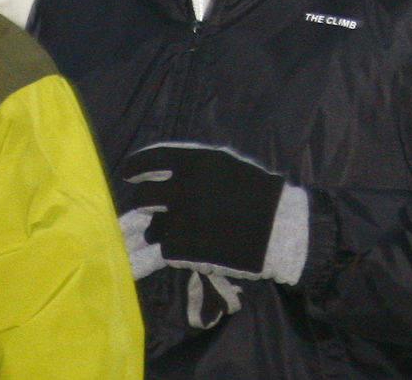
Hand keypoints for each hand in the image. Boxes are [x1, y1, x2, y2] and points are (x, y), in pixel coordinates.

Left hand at [119, 142, 287, 278]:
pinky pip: (167, 250)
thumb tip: (154, 170)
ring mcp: (183, 221)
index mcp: (193, 163)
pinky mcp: (187, 249)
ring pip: (153, 229)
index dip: (135, 169)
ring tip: (183, 230)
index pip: (146, 162)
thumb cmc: (255, 192)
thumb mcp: (225, 164)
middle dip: (145, 204)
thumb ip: (190, 164)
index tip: (132, 176)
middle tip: (152, 208)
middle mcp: (183, 189)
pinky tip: (195, 245)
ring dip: (162, 230)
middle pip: (142, 199)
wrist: (279, 228)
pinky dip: (177, 249)